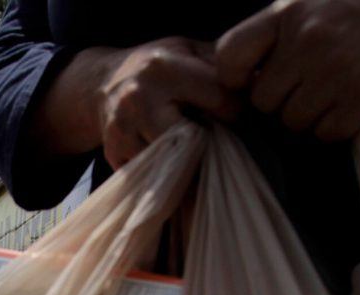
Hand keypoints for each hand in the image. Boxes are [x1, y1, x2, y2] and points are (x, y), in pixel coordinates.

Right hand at [89, 38, 240, 167]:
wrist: (100, 84)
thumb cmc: (156, 67)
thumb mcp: (186, 51)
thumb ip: (218, 64)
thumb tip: (259, 83)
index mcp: (164, 68)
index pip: (216, 98)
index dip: (233, 111)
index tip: (235, 118)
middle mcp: (139, 98)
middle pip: (189, 137)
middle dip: (208, 144)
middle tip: (218, 147)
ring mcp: (123, 130)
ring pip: (170, 163)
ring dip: (189, 167)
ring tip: (198, 163)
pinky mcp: (114, 154)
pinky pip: (149, 177)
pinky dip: (166, 178)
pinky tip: (174, 170)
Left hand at [217, 0, 359, 138]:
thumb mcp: (314, 0)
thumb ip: (273, 32)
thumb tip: (237, 80)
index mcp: (290, 12)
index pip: (230, 56)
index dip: (234, 78)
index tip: (250, 81)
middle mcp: (309, 40)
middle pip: (264, 102)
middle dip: (281, 100)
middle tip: (308, 84)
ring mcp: (337, 69)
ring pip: (293, 122)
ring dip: (310, 115)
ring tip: (335, 89)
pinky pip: (327, 133)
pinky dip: (337, 125)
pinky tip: (353, 101)